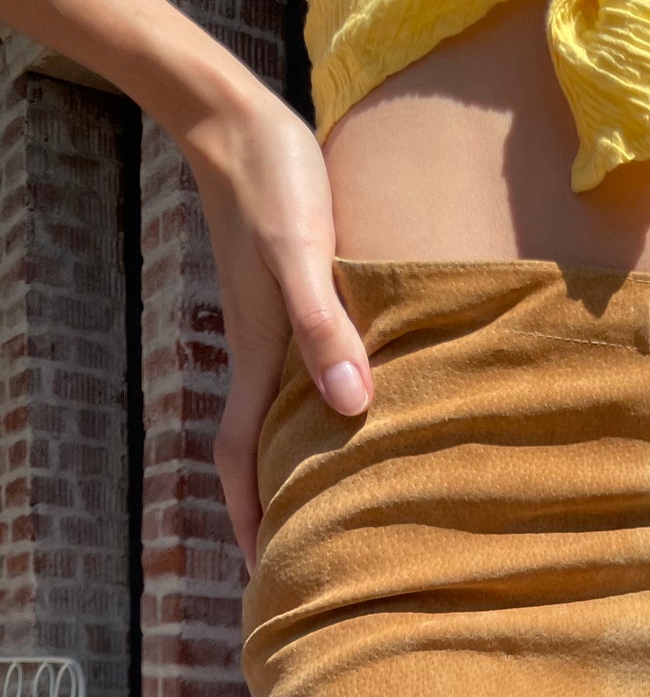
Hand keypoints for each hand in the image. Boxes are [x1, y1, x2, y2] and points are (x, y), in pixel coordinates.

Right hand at [183, 90, 372, 570]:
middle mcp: (266, 358)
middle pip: (263, 455)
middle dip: (279, 513)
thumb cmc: (275, 184)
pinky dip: (327, 411)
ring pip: (287, 420)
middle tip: (310, 566)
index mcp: (262, 361)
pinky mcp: (298, 304)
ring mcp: (279, 332)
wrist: (242, 121)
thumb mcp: (302, 255)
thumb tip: (351, 406)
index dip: (252, 520)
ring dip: (304, 466)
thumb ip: (326, 327)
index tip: (268, 576)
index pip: (244, 462)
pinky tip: (360, 419)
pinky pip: (309, 378)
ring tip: (341, 511)